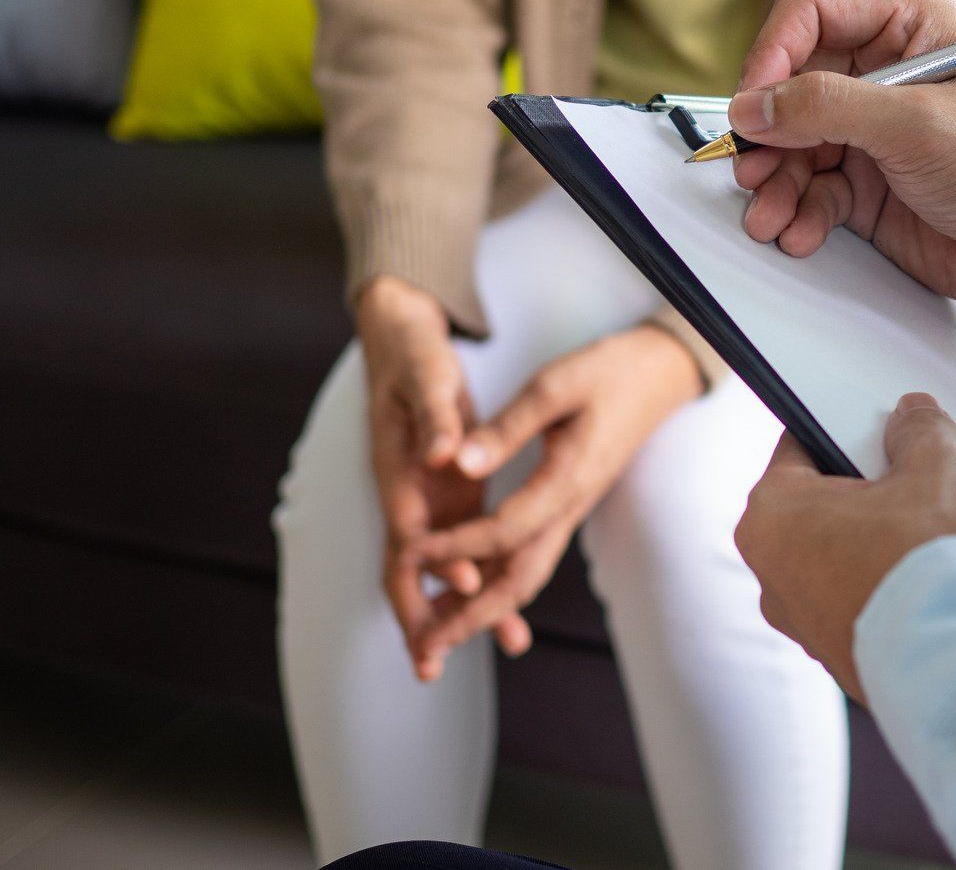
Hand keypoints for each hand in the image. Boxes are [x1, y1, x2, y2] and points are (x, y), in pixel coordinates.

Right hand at [356, 275, 526, 681]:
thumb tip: (441, 454)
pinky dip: (480, 580)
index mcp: (399, 468)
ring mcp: (428, 498)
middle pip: (410, 567)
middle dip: (423, 616)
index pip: (411, 528)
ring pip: (440, 567)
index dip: (436, 561)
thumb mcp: (427, 375)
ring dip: (460, 608)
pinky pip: (462, 549)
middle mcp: (409, 493)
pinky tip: (507, 607)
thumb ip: (435, 416)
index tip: (469, 585)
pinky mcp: (449, 495)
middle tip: (432, 664)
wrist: (401, 339)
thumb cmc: (414, 356)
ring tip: (501, 644)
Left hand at [405, 324, 704, 672]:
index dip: (456, 547)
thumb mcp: (554, 386)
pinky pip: (530, 557)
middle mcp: (569, 507)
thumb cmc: (609, 373)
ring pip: (525, 576)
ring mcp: (570, 511)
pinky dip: (497, 583)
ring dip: (481, 610)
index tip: (411, 552)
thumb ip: (507, 428)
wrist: (660, 376)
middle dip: (471, 615)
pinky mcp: (567, 506)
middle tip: (428, 644)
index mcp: (567, 480)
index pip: (505, 531)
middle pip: (519, 579)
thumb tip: (461, 464)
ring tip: (438, 636)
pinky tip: (469, 592)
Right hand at [728, 0, 955, 310]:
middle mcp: (884, 72)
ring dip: (775, 184)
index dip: (772, 56)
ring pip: (792, 145)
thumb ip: (827, 108)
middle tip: (753, 168)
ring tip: (771, 215)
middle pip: (789, 87)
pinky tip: (799, 232)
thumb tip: (755, 106)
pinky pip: (810, 190)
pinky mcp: (865, 183)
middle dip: (767, 134)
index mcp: (908, 26)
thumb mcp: (914, 126)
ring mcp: (871, 131)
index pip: (810, 16)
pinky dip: (797, 212)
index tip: (753, 104)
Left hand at [735, 393, 955, 700]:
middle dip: (872, 493)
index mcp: (772, 519)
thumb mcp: (939, 464)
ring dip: (888, 545)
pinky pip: (871, 608)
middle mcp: (776, 583)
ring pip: (848, 562)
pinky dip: (901, 593)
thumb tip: (912, 420)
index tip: (878, 428)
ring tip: (942, 536)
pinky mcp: (851, 667)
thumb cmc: (939, 569)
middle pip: (824, 509)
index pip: (799, 448)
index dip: (847, 431)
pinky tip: (943, 583)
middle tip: (922, 482)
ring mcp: (812, 632)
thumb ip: (920, 431)